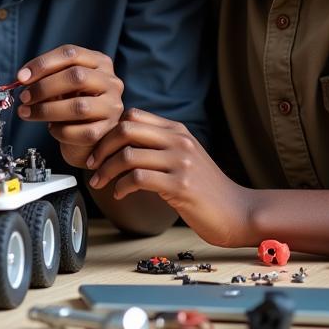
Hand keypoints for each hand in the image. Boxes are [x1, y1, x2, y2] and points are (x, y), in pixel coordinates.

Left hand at [15, 45, 123, 167]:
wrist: (87, 137)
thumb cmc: (72, 104)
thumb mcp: (62, 85)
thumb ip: (48, 78)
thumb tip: (24, 78)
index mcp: (99, 62)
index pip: (71, 54)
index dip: (43, 63)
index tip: (21, 76)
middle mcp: (111, 82)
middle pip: (76, 76)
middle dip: (44, 87)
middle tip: (24, 97)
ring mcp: (113, 106)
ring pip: (78, 107)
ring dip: (46, 110)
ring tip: (27, 113)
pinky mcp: (108, 131)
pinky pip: (81, 132)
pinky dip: (60, 132)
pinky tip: (52, 129)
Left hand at [86, 108, 250, 246]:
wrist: (237, 212)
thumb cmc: (205, 188)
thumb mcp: (183, 157)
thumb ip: (158, 145)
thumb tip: (120, 142)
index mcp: (177, 130)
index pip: (132, 116)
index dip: (108, 131)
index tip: (97, 150)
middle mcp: (179, 140)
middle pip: (125, 129)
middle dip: (101, 148)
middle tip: (91, 166)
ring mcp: (181, 161)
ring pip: (128, 155)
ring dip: (106, 170)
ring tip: (100, 183)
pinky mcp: (181, 185)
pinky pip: (138, 178)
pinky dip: (121, 186)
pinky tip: (120, 194)